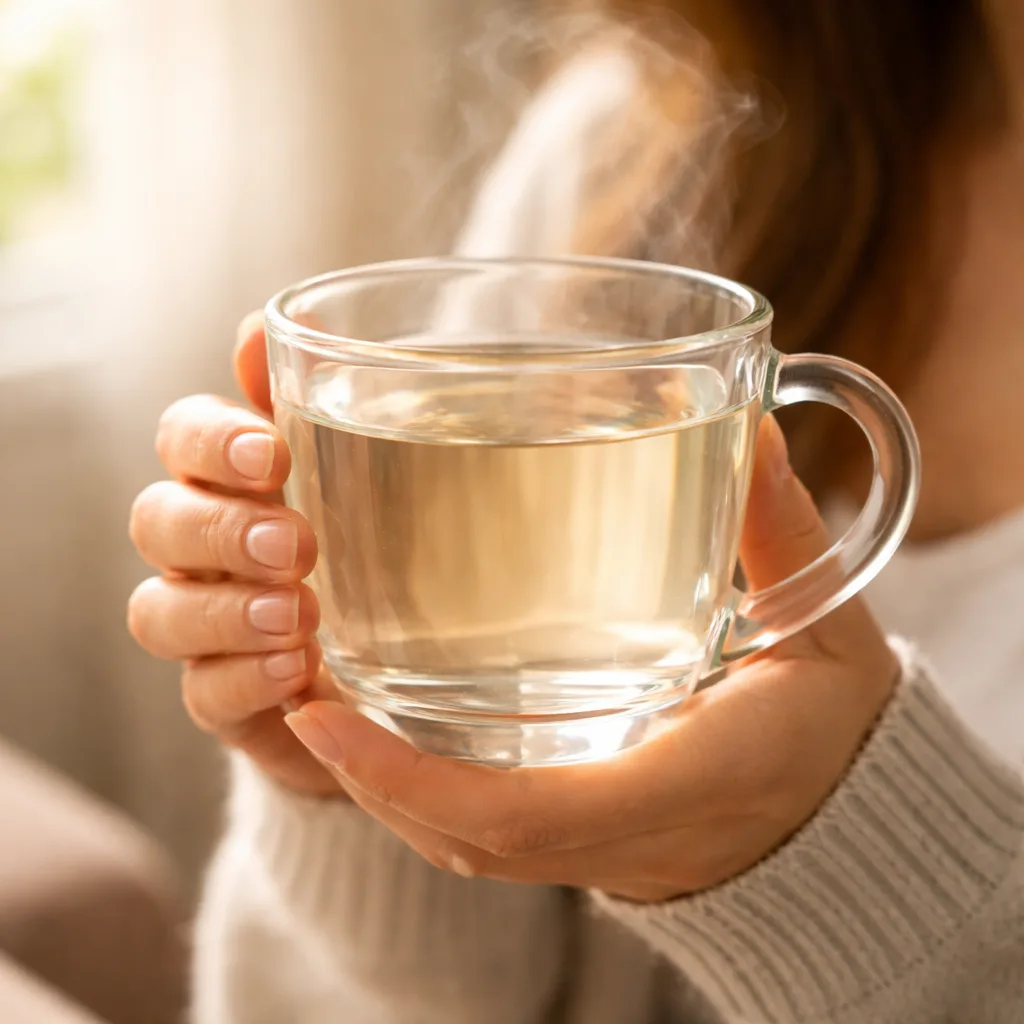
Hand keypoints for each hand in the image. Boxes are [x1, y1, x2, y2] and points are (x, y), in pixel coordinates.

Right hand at [127, 314, 341, 795]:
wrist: (405, 662)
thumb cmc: (387, 548)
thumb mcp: (375, 473)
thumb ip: (324, 405)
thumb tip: (285, 323)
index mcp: (235, 483)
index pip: (183, 439)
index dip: (211, 442)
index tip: (272, 454)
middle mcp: (206, 552)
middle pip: (156, 521)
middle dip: (218, 528)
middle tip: (295, 543)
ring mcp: (210, 630)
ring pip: (159, 612)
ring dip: (223, 610)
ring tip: (299, 613)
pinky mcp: (230, 701)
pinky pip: (203, 695)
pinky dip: (243, 680)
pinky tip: (299, 670)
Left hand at [283, 415, 898, 899]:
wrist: (836, 812)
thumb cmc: (830, 725)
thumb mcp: (822, 627)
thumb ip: (779, 530)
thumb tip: (750, 429)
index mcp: (678, 785)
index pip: (523, 811)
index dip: (410, 777)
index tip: (322, 715)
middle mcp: (618, 833)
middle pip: (462, 833)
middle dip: (364, 774)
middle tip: (290, 684)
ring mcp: (594, 845)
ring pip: (458, 838)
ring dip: (376, 781)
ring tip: (313, 695)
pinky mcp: (583, 833)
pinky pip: (480, 831)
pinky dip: (415, 787)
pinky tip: (379, 725)